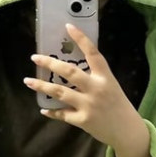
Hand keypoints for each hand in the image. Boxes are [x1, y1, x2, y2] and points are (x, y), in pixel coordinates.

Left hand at [23, 23, 146, 151]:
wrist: (127, 130)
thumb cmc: (117, 104)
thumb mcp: (110, 85)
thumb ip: (94, 76)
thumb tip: (69, 67)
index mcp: (105, 76)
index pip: (93, 53)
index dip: (81, 39)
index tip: (68, 26)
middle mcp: (96, 88)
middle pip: (70, 72)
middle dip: (50, 63)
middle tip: (35, 57)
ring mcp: (89, 105)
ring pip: (60, 92)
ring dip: (42, 86)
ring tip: (28, 81)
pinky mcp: (83, 120)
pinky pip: (62, 114)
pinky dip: (52, 112)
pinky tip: (43, 109)